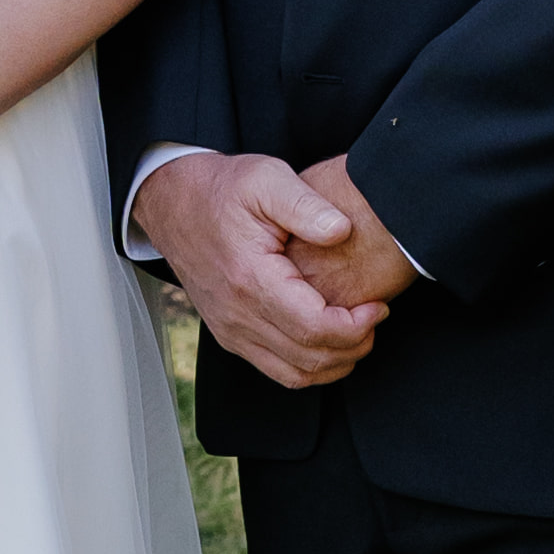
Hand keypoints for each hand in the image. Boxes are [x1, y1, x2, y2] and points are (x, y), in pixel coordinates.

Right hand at [132, 149, 398, 395]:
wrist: (175, 203)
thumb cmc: (225, 189)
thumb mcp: (266, 178)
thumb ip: (306, 204)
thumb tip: (343, 230)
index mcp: (250, 278)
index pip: (314, 328)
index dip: (357, 326)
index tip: (378, 305)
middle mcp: (237, 315)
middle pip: (310, 358)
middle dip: (355, 345)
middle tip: (376, 316)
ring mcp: (230, 330)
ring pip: (295, 374)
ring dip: (335, 362)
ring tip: (359, 331)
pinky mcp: (229, 335)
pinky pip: (276, 370)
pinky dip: (310, 365)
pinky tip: (330, 339)